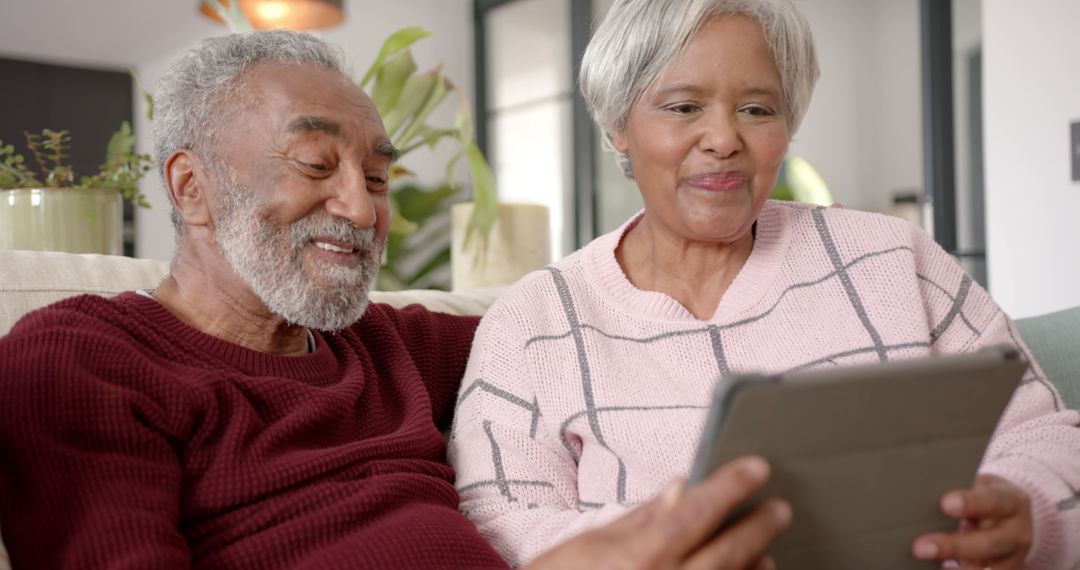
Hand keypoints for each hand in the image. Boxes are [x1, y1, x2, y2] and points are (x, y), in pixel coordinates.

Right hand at [525, 456, 791, 569]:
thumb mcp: (591, 542)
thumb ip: (641, 517)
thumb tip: (678, 487)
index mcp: (641, 555)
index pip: (697, 511)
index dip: (730, 485)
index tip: (757, 467)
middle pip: (726, 553)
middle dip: (757, 527)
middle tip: (780, 508)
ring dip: (752, 567)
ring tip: (766, 552)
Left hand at [912, 474, 1032, 568]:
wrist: (1016, 518)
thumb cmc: (984, 497)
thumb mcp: (980, 487)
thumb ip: (959, 492)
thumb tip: (919, 497)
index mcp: (1012, 502)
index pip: (992, 501)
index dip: (969, 503)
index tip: (945, 504)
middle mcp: (1017, 533)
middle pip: (989, 543)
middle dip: (953, 547)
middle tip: (920, 548)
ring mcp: (1014, 558)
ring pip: (989, 569)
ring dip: (958, 569)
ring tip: (927, 564)